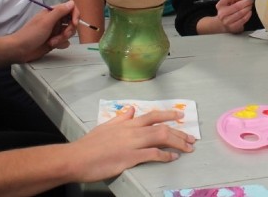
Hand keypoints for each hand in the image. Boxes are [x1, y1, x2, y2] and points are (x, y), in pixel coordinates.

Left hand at [10, 0, 78, 61]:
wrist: (20, 50)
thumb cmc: (30, 34)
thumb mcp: (46, 22)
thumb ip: (60, 12)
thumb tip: (71, 2)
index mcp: (52, 12)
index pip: (70, 9)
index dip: (75, 15)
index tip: (74, 23)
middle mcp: (55, 20)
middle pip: (72, 22)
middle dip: (68, 30)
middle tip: (61, 36)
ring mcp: (55, 31)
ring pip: (69, 32)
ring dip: (63, 38)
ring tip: (52, 42)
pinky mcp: (55, 40)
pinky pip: (65, 41)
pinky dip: (61, 44)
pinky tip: (52, 45)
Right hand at [72, 106, 195, 181]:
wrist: (76, 158)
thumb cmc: (89, 144)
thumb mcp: (105, 126)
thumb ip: (120, 118)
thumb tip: (130, 109)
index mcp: (127, 123)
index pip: (152, 115)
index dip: (168, 115)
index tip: (180, 116)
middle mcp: (132, 131)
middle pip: (162, 127)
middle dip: (179, 132)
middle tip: (191, 137)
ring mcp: (132, 144)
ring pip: (161, 138)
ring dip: (177, 142)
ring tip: (188, 147)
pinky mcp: (130, 158)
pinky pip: (153, 154)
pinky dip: (166, 155)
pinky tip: (173, 158)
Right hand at [215, 0, 254, 33]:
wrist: (223, 24)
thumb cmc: (229, 9)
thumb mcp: (232, 0)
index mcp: (220, 5)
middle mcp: (222, 13)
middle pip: (237, 6)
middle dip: (247, 2)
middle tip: (251, 0)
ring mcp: (227, 21)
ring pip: (241, 13)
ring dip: (248, 8)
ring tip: (250, 5)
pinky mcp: (233, 27)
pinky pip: (243, 19)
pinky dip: (248, 15)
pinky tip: (249, 11)